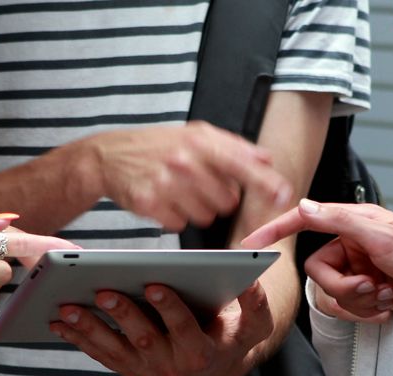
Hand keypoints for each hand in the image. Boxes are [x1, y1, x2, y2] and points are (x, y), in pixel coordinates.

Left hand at [50, 282, 273, 375]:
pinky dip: (78, 340)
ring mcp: (147, 372)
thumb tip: (251, 281)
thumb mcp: (255, 323)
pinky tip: (57, 322)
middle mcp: (173, 367)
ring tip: (67, 307)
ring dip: (89, 330)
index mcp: (202, 351)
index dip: (169, 308)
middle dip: (122, 315)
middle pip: (144, 340)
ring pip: (115, 350)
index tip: (154, 284)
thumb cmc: (234, 335)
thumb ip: (255, 304)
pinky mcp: (129, 370)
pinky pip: (100, 355)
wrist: (215, 370)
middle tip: (102, 290)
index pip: (184, 328)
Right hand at [78, 122, 292, 230]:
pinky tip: (163, 199)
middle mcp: (184, 162)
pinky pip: (179, 224)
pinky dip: (174, 217)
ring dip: (197, 209)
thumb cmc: (158, 145)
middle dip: (218, 197)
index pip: (242, 164)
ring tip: (179, 190)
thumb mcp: (195, 135)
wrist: (109, 156)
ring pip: (205, 216)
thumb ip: (233, 146)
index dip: (266, 182)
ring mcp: (165, 183)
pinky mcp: (149, 203)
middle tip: (199, 184)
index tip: (283, 196)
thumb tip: (266, 159)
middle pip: (226, 200)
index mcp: (200, 142)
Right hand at [243, 198, 392, 316]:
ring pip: (333, 293)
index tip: (253, 242)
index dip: (277, 230)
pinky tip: (391, 303)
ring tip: (386, 295)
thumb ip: (338, 220)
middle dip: (343, 286)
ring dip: (359, 301)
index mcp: (353, 222)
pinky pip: (350, 308)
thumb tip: (304, 207)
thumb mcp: (381, 234)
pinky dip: (369, 311)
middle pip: (318, 272)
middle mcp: (355, 245)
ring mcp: (362, 270)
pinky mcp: (371, 292)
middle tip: (369, 286)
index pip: (306, 222)